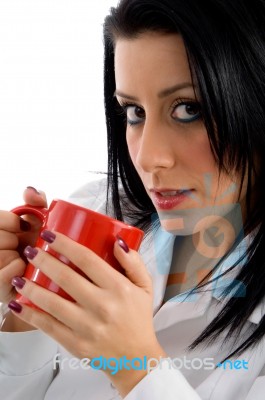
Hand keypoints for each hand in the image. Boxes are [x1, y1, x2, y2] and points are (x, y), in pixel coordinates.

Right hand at [0, 187, 46, 331]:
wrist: (50, 277)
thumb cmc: (41, 247)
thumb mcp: (40, 223)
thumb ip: (35, 203)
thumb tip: (29, 191)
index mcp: (0, 231)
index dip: (10, 221)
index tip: (23, 226)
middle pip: (0, 238)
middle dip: (13, 240)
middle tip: (26, 244)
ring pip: (1, 256)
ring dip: (16, 257)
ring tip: (24, 259)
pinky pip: (2, 277)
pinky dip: (15, 271)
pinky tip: (22, 270)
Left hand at [10, 231, 165, 394]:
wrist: (136, 359)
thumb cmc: (138, 319)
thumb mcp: (144, 286)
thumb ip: (133, 262)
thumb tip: (116, 241)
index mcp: (118, 288)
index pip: (87, 260)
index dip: (66, 244)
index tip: (50, 236)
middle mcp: (102, 306)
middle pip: (66, 278)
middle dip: (43, 261)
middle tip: (30, 251)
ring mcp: (88, 327)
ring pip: (53, 303)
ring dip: (31, 287)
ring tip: (19, 276)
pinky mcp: (76, 344)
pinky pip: (49, 327)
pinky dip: (31, 315)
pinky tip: (19, 305)